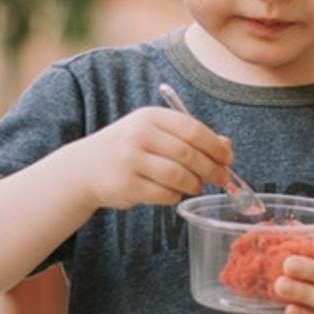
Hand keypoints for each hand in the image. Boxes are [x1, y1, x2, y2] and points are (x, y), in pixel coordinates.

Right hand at [78, 107, 232, 210]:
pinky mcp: (126, 185)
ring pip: (178, 176)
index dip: (215, 146)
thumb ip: (190, 137)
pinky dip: (175, 196)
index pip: (192, 129)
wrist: (85, 167)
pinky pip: (164, 194)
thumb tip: (227, 148)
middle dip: (211, 168)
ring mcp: (130, 160)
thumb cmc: (129, 148)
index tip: (228, 158)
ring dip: (194, 184)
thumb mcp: (155, 133)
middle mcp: (139, 135)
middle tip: (222, 178)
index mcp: (151, 117)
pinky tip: (174, 193)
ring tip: (196, 186)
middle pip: (188, 153)